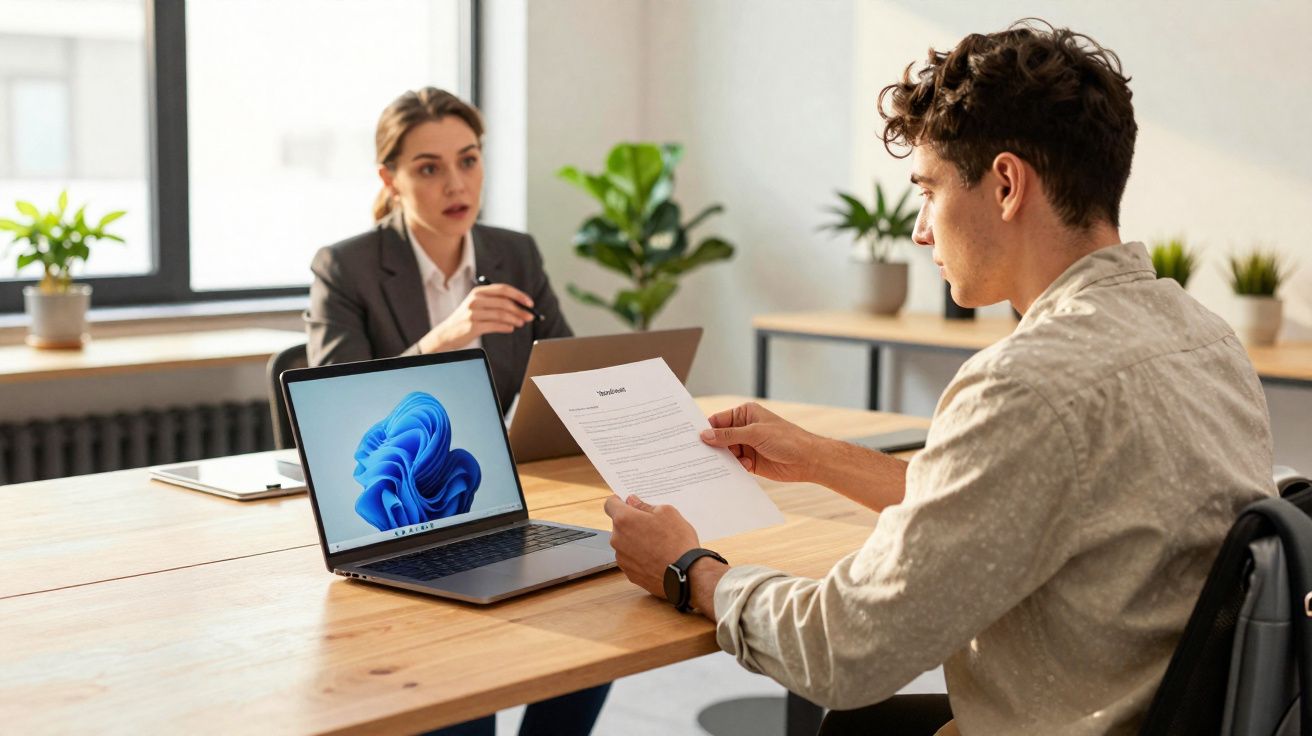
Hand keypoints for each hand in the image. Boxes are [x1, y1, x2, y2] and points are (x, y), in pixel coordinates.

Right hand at [419, 284, 534, 352]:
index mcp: (478, 292)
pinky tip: (510, 328)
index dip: (519, 295)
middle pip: (504, 302)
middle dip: (520, 310)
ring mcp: (473, 313)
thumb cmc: (467, 319)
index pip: (503, 289)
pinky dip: (505, 327)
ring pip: (501, 314)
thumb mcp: (479, 305)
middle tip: (530, 316)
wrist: (447, 333)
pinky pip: (494, 325)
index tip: (530, 303)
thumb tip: (521, 307)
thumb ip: (496, 303)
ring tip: (521, 323)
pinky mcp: (472, 326)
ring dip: (515, 319)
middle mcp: (475, 300)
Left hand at [603, 494, 700, 600]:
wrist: (686, 574)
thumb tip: (633, 502)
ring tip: (657, 544)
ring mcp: (622, 558)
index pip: (610, 504)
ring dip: (635, 541)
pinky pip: (631, 559)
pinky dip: (640, 557)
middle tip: (651, 524)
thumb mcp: (667, 512)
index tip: (627, 503)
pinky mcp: (629, 573)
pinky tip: (656, 557)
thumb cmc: (678, 541)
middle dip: (632, 523)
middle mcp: (617, 539)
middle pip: (619, 525)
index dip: (619, 501)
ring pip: (625, 543)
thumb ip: (645, 505)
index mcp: (624, 520)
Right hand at [700, 402, 821, 483]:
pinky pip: (735, 465)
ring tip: (723, 464)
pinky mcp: (751, 462)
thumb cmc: (786, 439)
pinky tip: (741, 469)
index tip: (691, 440)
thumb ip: (728, 436)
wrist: (808, 460)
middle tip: (699, 456)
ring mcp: (747, 446)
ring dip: (725, 460)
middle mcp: (744, 429)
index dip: (706, 430)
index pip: (718, 421)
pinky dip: (734, 468)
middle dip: (713, 447)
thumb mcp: (755, 434)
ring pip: (726, 453)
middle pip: (719, 438)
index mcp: (745, 414)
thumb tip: (704, 435)